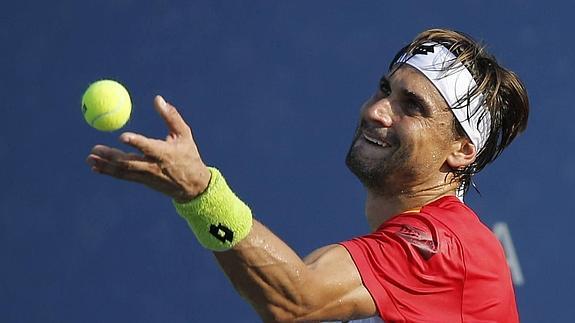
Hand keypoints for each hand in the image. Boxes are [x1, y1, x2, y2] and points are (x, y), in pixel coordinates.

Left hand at [86, 95, 210, 202]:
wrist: (192, 186)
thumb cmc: (188, 155)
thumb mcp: (184, 135)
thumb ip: (171, 117)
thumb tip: (158, 98)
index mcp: (165, 153)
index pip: (148, 147)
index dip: (136, 142)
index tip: (122, 136)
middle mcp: (153, 166)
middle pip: (129, 162)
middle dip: (111, 156)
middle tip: (95, 147)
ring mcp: (147, 176)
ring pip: (123, 171)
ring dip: (105, 165)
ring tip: (89, 158)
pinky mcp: (143, 181)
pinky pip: (123, 176)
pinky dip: (109, 172)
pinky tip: (96, 167)